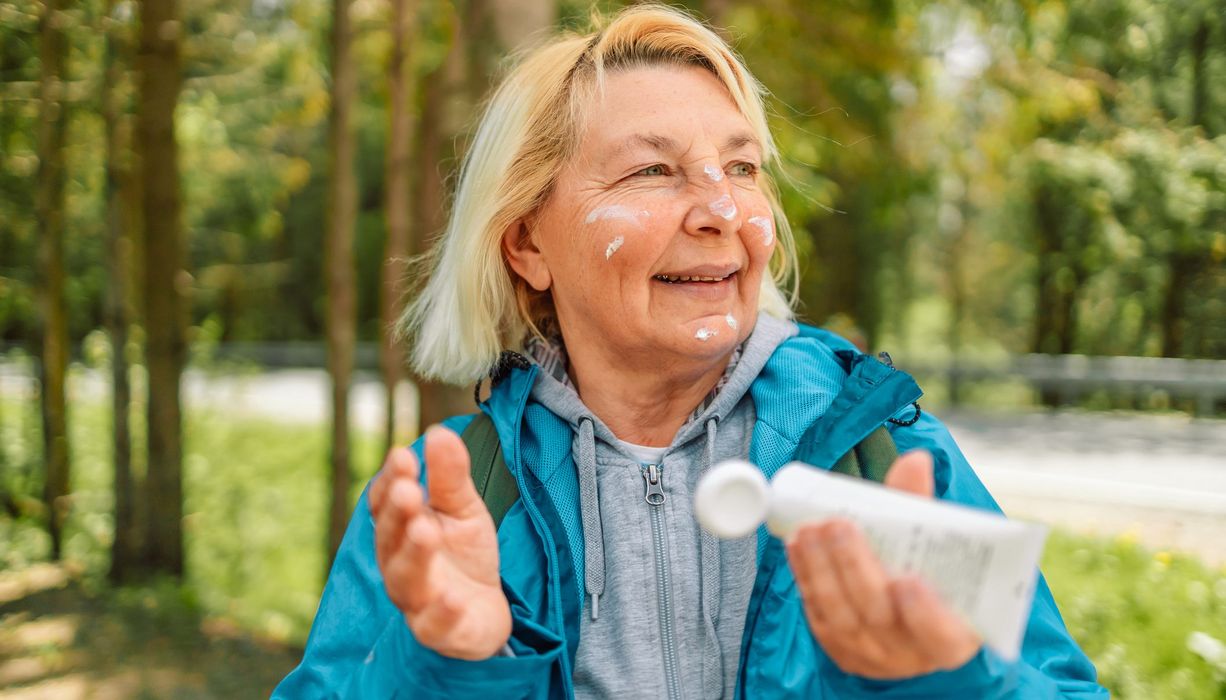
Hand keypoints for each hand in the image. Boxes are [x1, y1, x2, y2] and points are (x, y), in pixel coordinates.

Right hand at [369, 426, 510, 659]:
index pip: (385, 503)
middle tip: (408, 490)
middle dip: (397, 514)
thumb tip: (439, 431)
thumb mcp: (463, 510)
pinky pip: (434, 625)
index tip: (403, 455)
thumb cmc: (464, 555)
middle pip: (390, 539)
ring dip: (414, 555)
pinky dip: (443, 612)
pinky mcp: (439, 631)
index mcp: (400, 529)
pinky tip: (453, 597)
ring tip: (426, 531)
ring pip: (406, 579)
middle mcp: (399, 563)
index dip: (390, 481)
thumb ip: (450, 477)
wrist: (485, 611)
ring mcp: (417, 599)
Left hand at [785, 450, 981, 678]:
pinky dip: (807, 577)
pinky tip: (799, 545)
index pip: (941, 635)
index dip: (925, 613)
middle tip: (840, 526)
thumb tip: (915, 460)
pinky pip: (818, 613)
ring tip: (812, 529)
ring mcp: (872, 655)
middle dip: (855, 568)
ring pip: (841, 617)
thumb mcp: (938, 547)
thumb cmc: (932, 577)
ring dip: (822, 569)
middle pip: (879, 617)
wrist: (908, 614)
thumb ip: (921, 505)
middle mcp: (911, 654)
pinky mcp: (839, 648)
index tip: (908, 580)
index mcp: (952, 636)